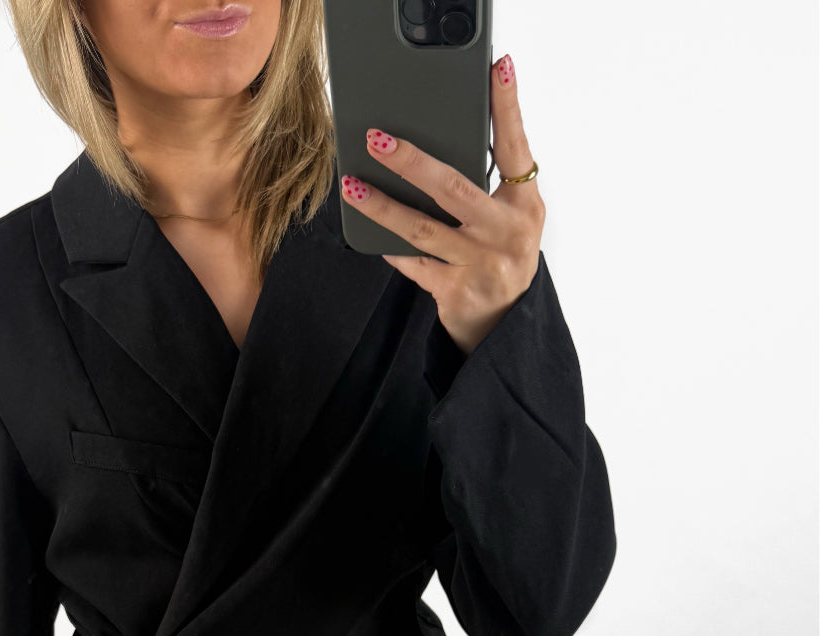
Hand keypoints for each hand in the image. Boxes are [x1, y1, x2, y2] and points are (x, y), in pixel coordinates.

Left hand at [340, 52, 544, 356]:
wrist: (505, 324)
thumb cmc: (502, 258)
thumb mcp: (510, 219)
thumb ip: (487, 186)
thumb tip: (434, 148)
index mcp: (524, 206)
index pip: (516, 147)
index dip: (507, 107)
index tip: (499, 69)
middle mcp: (505, 233)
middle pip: (453, 188)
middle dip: (411, 162)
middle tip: (378, 140)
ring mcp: (479, 264)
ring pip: (422, 229)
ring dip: (382, 206)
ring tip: (353, 186)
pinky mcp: (455, 291)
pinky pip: (414, 263)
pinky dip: (391, 248)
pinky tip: (369, 234)